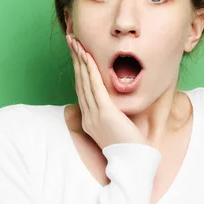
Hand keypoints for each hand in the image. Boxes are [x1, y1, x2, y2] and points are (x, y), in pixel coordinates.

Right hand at [66, 34, 147, 149]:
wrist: (132, 164)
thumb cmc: (129, 148)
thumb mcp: (117, 128)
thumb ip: (112, 115)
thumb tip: (114, 103)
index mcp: (89, 119)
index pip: (81, 88)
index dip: (78, 69)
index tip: (76, 52)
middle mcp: (88, 115)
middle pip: (79, 81)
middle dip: (75, 58)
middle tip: (71, 39)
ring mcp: (94, 114)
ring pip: (85, 81)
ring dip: (80, 59)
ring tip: (76, 42)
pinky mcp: (105, 113)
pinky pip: (96, 87)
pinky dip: (91, 70)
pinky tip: (88, 57)